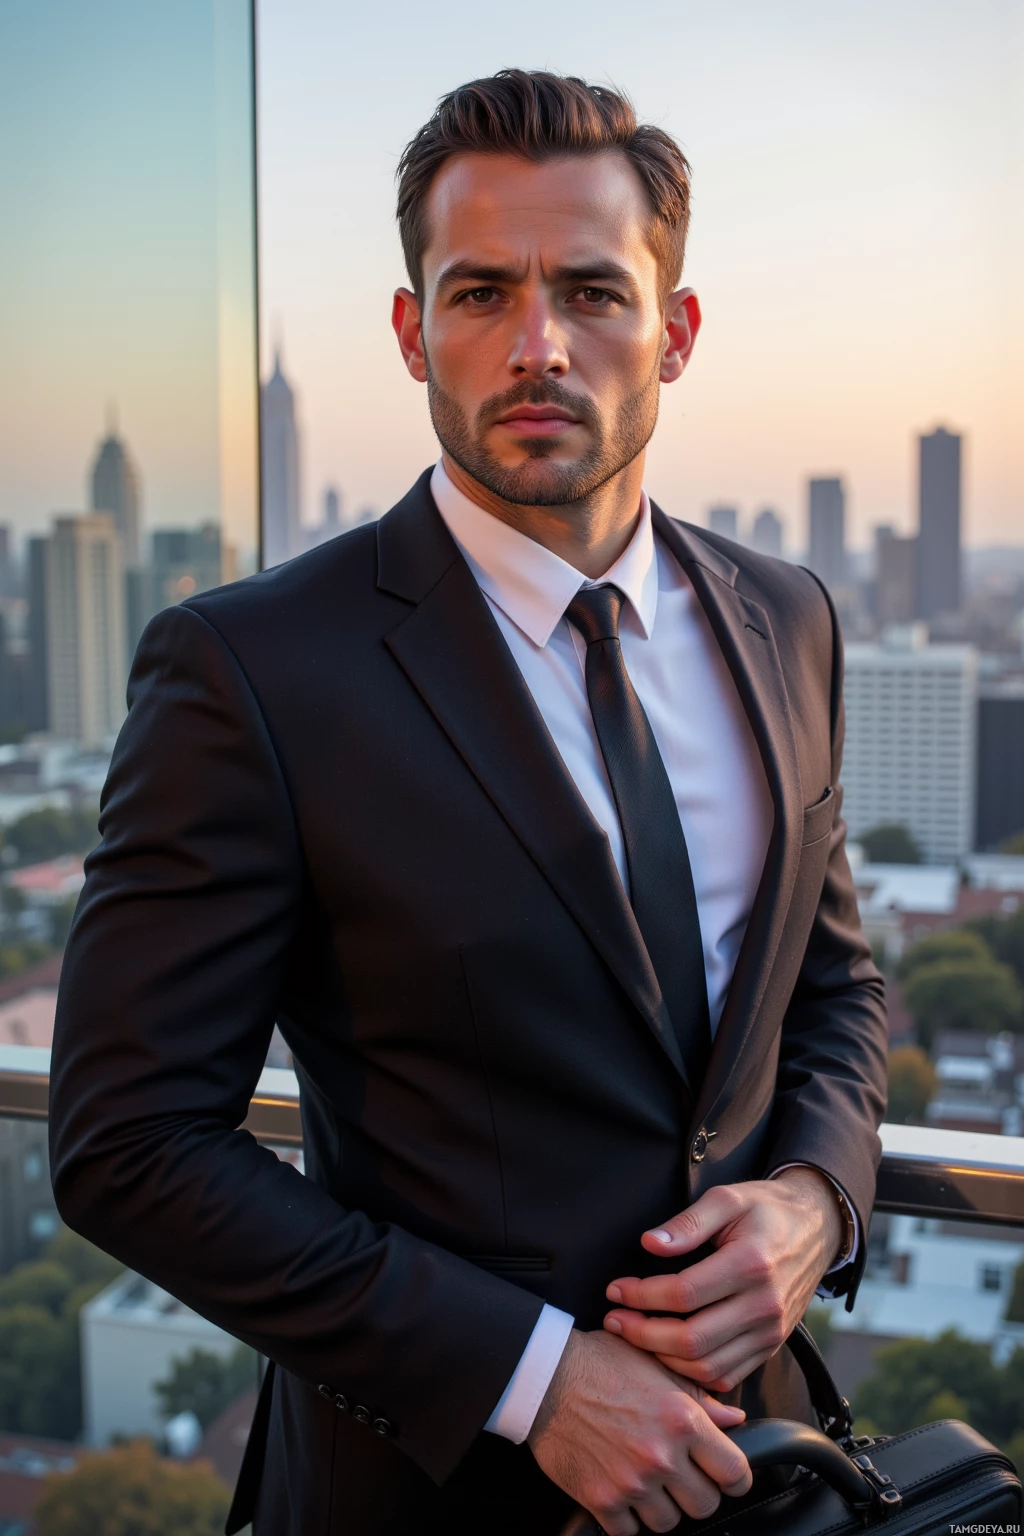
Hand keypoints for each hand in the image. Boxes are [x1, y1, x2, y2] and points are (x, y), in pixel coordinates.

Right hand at [527, 1328, 751, 1534]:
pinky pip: (629, 1531)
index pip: (734, 1471)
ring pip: (668, 1523)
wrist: (544, 1376)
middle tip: (680, 1475)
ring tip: (646, 1481)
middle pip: (705, 1505)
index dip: (734, 1477)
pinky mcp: (601, 1500)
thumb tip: (734, 1420)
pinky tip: (620, 1490)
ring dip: (661, 1506)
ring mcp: (631, 1482)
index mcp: (681, 1419)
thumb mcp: (654, 1366)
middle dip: (696, 1492)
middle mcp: (661, 1455)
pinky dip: (626, 1517)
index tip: (726, 1475)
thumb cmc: (599, 1363)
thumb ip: (699, 1397)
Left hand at [603, 1168, 843, 1392]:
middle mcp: (764, 1305)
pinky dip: (691, 1373)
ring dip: (663, 1358)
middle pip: (692, 1339)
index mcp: (751, 1264)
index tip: (616, 1288)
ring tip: (635, 1335)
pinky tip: (667, 1352)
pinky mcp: (771, 1346)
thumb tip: (650, 1243)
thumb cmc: (766, 1209)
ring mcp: (770, 1331)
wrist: (817, 1228)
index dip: (642, 1295)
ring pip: (707, 1366)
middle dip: (643, 1334)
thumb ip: (688, 1222)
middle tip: (615, 1320)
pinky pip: (726, 1375)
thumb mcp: (727, 1198)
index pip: (684, 1293)